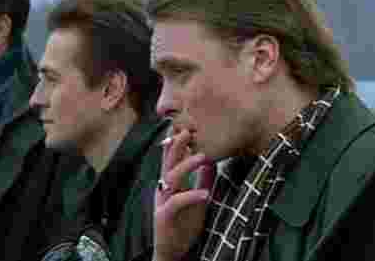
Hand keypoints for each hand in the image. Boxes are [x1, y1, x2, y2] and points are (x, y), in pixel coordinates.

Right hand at [153, 129, 214, 260]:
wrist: (173, 252)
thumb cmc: (184, 224)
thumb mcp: (197, 199)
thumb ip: (203, 180)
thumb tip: (213, 162)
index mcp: (170, 183)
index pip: (172, 158)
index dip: (178, 142)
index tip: (189, 126)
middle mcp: (164, 189)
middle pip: (168, 162)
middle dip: (177, 145)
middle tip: (189, 131)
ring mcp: (162, 202)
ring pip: (171, 177)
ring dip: (186, 165)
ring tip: (203, 158)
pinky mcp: (164, 216)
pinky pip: (176, 202)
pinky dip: (191, 196)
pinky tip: (206, 194)